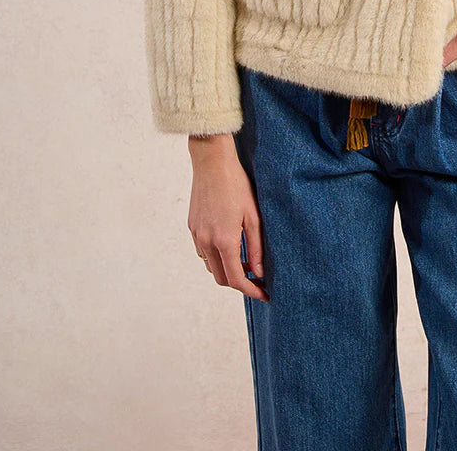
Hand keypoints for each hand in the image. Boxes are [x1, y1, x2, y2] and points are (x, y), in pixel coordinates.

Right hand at [187, 133, 269, 302]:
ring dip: (227, 270)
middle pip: (221, 278)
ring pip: (211, 266)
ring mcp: (197, 235)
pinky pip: (203, 252)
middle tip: (257, 279)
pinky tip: (229, 246)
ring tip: (246, 261)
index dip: (251, 291)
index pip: (236, 279)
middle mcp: (206, 242)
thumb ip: (256, 246)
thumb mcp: (253, 215)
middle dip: (240, 283)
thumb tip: (259, 272)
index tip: (264, 294)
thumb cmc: (237, 185)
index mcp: (224, 241)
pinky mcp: (192, 227)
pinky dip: (216, 257)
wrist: (212, 162)